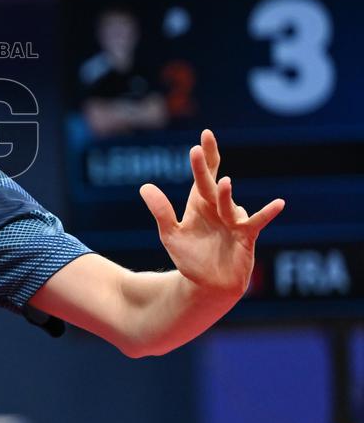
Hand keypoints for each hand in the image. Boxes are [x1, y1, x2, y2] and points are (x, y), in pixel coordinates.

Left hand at [139, 129, 284, 298]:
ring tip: (224, 183)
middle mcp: (218, 208)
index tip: (204, 135)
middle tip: (200, 146)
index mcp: (200, 203)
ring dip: (226, 196)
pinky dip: (267, 213)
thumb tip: (144, 186)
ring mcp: (233, 221)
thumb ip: (161, 211)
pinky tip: (278, 203)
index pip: (203, 175)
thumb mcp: (171, 235)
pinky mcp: (245, 237)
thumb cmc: (190, 258)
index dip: (204, 156)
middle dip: (206, 166)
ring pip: (228, 204)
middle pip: (212, 183)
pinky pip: (257, 222)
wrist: (208, 286)